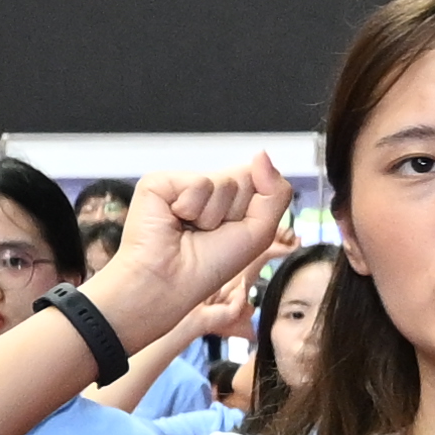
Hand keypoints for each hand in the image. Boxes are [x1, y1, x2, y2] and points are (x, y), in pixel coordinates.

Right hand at [83, 155, 284, 351]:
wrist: (169, 281)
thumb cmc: (208, 266)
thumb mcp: (259, 232)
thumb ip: (275, 192)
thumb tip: (261, 153)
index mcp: (225, 199)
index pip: (258, 180)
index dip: (252, 209)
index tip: (230, 232)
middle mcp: (204, 189)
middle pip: (244, 177)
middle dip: (234, 212)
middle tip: (209, 233)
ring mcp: (181, 183)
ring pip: (223, 181)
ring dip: (212, 215)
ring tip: (189, 230)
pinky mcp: (159, 181)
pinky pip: (198, 183)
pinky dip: (192, 209)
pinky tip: (174, 221)